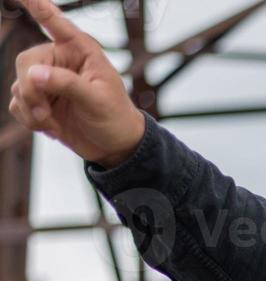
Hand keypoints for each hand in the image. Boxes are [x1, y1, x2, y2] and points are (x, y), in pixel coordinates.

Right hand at [9, 0, 145, 166]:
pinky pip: (16, 104)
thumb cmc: (115, 118)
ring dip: (31, 109)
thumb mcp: (97, 100)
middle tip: (44, 112)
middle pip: (25, 63)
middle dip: (30, 90)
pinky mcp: (39, 99)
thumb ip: (68, 84)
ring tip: (52, 122)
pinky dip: (28, 119)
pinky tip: (49, 127)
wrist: (113, 147)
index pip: (55, 22)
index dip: (38, 6)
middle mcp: (60, 60)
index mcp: (80, 50)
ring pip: (18, 87)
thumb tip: (33, 74)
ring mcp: (47, 80)